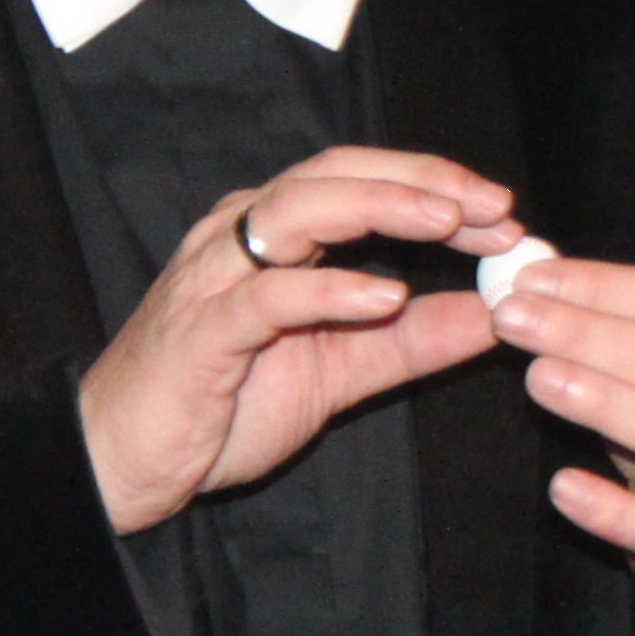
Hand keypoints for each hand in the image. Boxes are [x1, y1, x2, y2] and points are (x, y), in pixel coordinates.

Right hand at [79, 149, 523, 531]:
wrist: (128, 460)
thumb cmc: (223, 404)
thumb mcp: (341, 371)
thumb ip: (411, 342)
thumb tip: (493, 316)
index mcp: (275, 238)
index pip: (363, 183)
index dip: (436, 188)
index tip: (506, 216)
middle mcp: (241, 237)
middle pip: (335, 175)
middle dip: (421, 182)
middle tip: (492, 205)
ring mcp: (216, 278)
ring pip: (298, 212)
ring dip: (381, 208)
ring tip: (449, 223)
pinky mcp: (202, 331)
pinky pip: (267, 297)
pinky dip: (329, 290)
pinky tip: (386, 297)